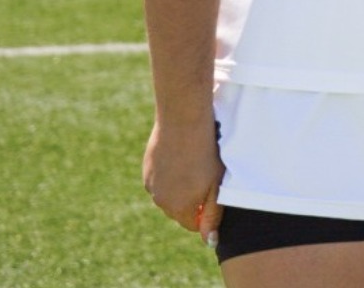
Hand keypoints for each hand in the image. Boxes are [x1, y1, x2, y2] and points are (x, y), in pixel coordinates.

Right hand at [142, 115, 223, 242]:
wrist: (183, 122)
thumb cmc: (207, 154)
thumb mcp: (217, 186)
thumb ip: (213, 215)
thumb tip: (209, 241)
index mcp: (178, 208)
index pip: (192, 224)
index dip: (206, 212)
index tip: (214, 192)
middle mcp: (160, 201)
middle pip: (179, 211)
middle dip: (193, 201)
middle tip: (206, 175)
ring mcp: (150, 184)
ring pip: (168, 195)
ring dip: (180, 187)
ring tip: (194, 164)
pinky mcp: (146, 169)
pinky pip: (160, 180)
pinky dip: (171, 174)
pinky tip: (182, 157)